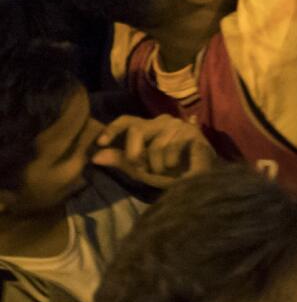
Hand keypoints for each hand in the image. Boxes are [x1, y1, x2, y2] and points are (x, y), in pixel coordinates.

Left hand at [91, 115, 216, 187]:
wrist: (197, 181)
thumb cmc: (168, 173)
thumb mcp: (140, 169)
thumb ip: (120, 161)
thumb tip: (95, 157)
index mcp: (148, 127)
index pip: (127, 120)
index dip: (112, 129)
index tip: (101, 143)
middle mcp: (162, 121)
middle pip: (137, 130)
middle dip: (134, 154)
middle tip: (142, 168)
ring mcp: (177, 125)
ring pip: (154, 146)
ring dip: (156, 165)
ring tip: (166, 169)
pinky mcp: (191, 132)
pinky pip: (171, 150)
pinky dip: (171, 164)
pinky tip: (179, 166)